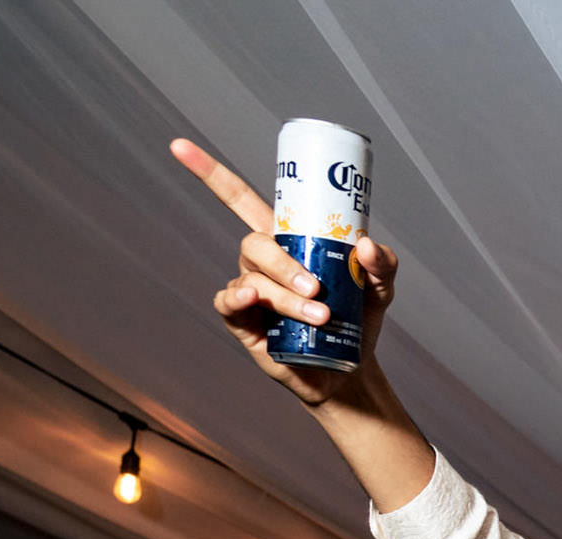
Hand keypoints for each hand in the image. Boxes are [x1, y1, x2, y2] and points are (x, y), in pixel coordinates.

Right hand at [172, 138, 397, 405]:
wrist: (351, 369)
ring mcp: (250, 292)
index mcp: (285, 241)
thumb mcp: (379, 287)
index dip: (210, 173)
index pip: (240, 200)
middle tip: (317, 287)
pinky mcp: (244, 323)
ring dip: (285, 296)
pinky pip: (229, 304)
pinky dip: (239, 299)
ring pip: (253, 280)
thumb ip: (382, 263)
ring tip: (320, 315)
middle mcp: (261, 263)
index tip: (179, 146)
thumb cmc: (357, 319)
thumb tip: (367, 245)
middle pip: (254, 244)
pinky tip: (254, 300)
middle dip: (284, 263)